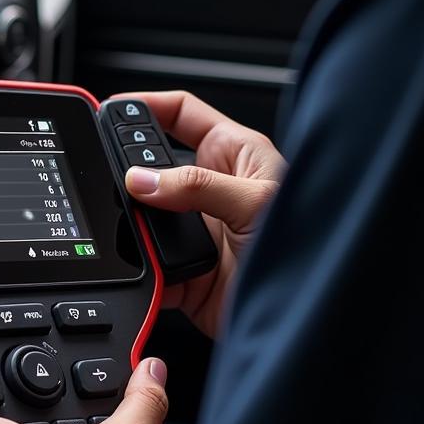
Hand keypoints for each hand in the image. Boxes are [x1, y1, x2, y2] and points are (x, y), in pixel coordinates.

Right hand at [121, 90, 284, 338]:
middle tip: (111, 171)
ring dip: (131, 223)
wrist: (306, 317)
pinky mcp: (182, 271)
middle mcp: (210, 190)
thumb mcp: (256, 202)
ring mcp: (194, 231)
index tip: (111, 109)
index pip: (180, 115)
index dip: (146, 105)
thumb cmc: (312, 248)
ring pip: (142, 217)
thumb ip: (198, 186)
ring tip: (129, 224)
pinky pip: (146, 264)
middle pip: (152, 166)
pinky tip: (141, 263)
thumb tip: (144, 179)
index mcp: (233, 155)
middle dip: (129, 168)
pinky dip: (137, 267)